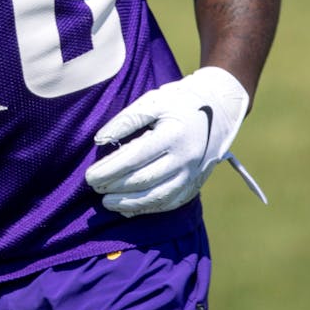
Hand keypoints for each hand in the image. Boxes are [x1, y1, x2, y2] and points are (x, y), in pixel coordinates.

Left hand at [85, 67, 248, 216]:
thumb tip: (100, 141)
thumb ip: (125, 120)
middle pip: (142, 181)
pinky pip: (169, 203)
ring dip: (128, 203)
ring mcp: (192, 174)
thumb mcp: (153, 101)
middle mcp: (185, 158)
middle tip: (93, 187)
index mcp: (172, 135)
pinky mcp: (195, 184)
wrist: (220, 108)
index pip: (133, 159)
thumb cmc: (181, 101)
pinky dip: (147, 208)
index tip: (89, 175)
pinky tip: (129, 208)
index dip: (109, 170)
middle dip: (114, 187)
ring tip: (107, 202)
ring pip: (156, 197)